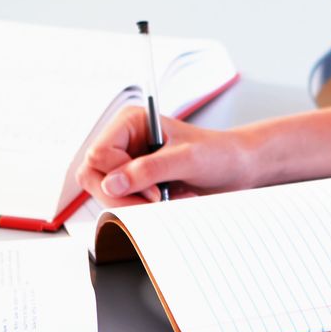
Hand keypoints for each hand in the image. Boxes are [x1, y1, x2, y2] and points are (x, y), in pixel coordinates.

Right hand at [76, 107, 255, 206]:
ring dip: (133, 204)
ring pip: (104, 193)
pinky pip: (120, 203)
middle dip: (121, 196)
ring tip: (167, 200)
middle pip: (93, 176)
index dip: (119, 177)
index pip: (98, 154)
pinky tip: (168, 202)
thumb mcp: (187, 159)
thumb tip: (111, 184)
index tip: (153, 190)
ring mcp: (127, 164)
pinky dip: (141, 209)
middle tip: (155, 203)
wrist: (237, 168)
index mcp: (131, 122)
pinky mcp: (135, 183)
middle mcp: (124, 141)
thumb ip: (149, 170)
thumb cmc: (218, 153)